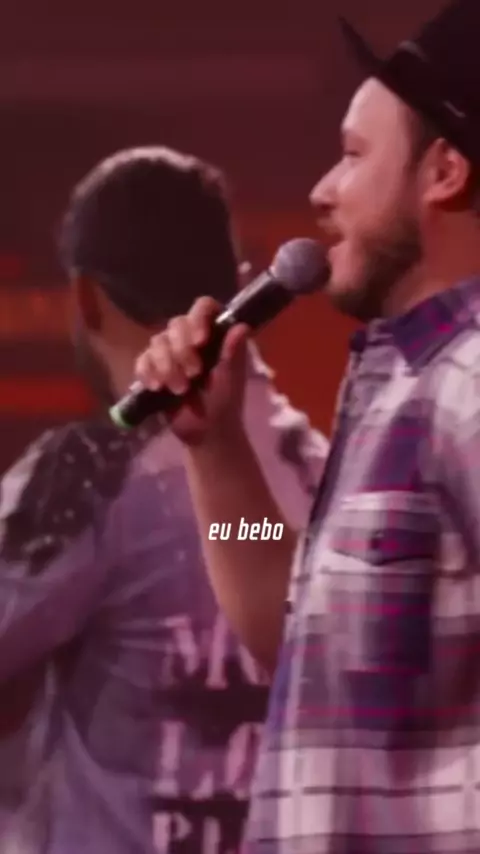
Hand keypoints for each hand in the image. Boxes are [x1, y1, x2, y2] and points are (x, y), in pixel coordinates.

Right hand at [134, 296, 249, 445]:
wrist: (206, 433)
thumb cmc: (224, 404)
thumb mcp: (231, 381)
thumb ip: (233, 354)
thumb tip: (241, 327)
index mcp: (214, 335)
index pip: (204, 307)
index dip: (198, 318)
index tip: (200, 341)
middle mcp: (191, 338)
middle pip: (177, 324)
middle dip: (182, 350)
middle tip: (193, 375)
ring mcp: (170, 352)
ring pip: (158, 341)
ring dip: (167, 366)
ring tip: (179, 390)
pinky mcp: (154, 368)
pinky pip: (143, 360)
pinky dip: (148, 372)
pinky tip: (156, 387)